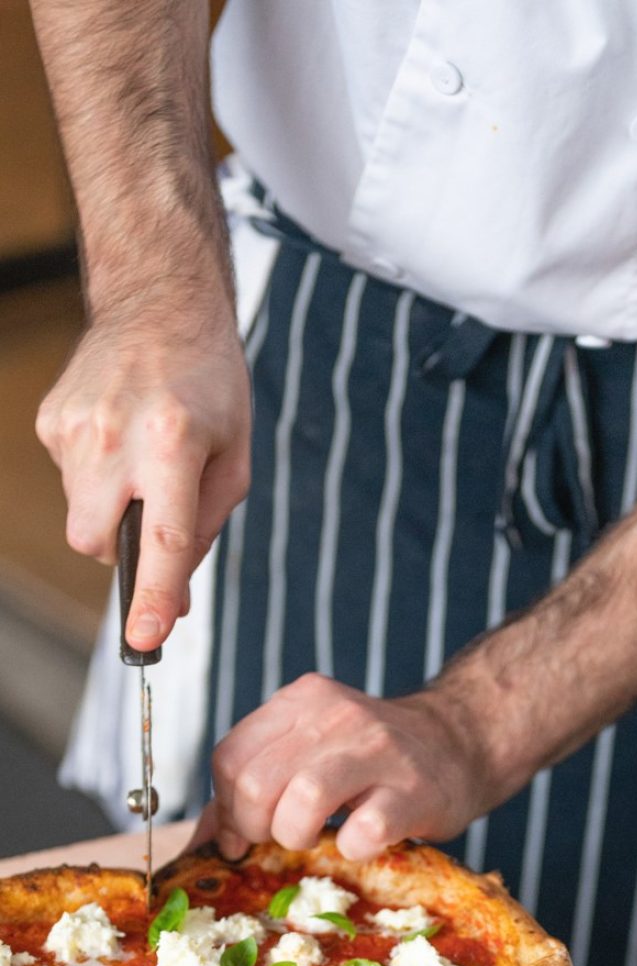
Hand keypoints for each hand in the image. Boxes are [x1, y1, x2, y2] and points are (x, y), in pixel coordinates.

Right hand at [37, 295, 250, 648]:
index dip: (152, 594)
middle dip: (120, 550)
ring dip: (111, 508)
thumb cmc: (211, 385)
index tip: (146, 638)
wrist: (161, 303)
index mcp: (174, 440)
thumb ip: (205, 532)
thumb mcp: (234, 460)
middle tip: (153, 513)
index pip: (161, 536)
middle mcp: (115, 434)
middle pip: (95, 541)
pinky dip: (95, 478)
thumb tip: (174, 603)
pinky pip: (68, 481)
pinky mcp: (49, 419)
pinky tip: (119, 437)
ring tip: (142, 457)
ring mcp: (74, 426)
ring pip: (79, 516)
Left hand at [191, 673, 488, 861]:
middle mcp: (336, 715)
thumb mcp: (311, 748)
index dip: (226, 807)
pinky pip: (363, 831)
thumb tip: (205, 840)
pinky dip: (351, 848)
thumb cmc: (373, 757)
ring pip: (302, 800)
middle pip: (256, 782)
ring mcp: (378, 749)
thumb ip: (255, 781)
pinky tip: (360, 841)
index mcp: (301, 700)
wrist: (460, 741)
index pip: (230, 756)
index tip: (243, 835)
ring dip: (295, 836)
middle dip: (255, 828)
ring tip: (314, 839)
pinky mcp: (414, 791)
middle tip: (278, 839)